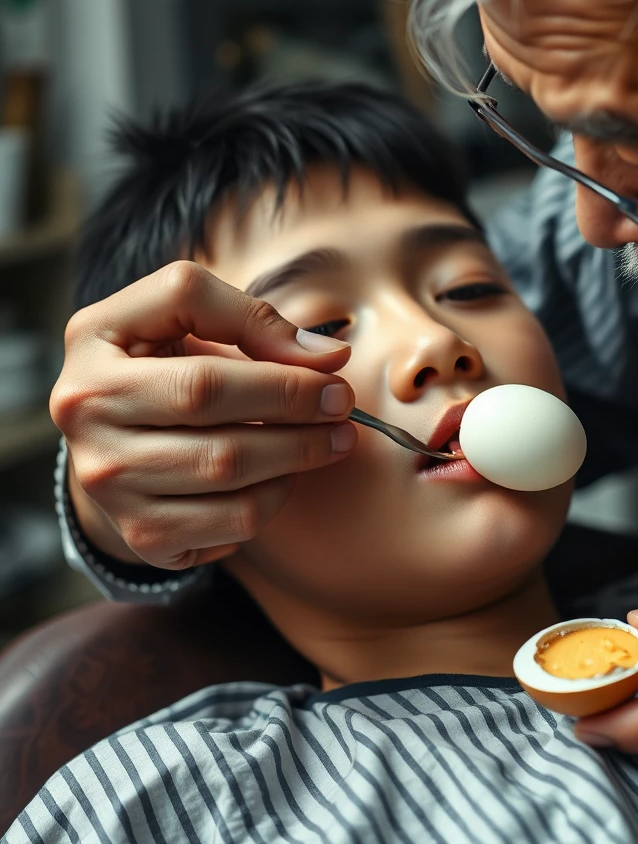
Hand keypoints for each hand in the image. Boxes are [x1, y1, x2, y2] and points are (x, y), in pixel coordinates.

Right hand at [51, 261, 354, 569]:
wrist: (111, 418)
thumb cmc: (160, 351)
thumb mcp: (183, 309)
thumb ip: (251, 318)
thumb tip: (328, 358)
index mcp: (93, 356)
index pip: (205, 383)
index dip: (282, 385)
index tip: (335, 379)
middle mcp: (88, 431)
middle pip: (222, 446)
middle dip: (300, 429)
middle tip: (344, 414)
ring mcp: (111, 491)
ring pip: (229, 492)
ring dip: (295, 463)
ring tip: (327, 441)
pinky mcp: (142, 534)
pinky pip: (231, 527)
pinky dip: (272, 501)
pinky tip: (282, 474)